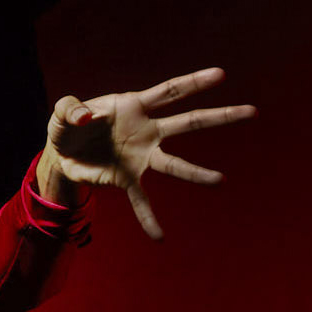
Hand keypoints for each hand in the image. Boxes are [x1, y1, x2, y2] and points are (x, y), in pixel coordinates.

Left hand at [37, 65, 252, 238]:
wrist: (61, 153)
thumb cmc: (68, 125)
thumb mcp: (63, 111)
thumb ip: (72, 109)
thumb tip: (88, 120)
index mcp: (134, 106)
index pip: (170, 91)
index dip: (194, 81)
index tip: (220, 74)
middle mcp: (146, 130)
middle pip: (188, 122)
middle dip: (220, 117)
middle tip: (251, 112)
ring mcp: (140, 156)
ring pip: (174, 164)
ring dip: (196, 173)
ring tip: (220, 181)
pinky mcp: (127, 179)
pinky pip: (141, 201)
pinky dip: (149, 218)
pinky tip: (159, 237)